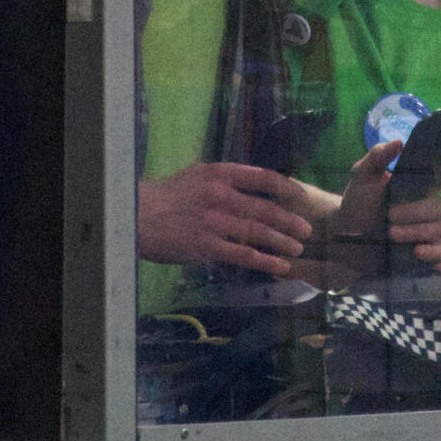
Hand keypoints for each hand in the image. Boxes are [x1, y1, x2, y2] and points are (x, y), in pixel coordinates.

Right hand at [137, 162, 315, 274]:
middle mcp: (220, 195)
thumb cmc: (165, 195)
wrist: (134, 215)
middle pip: (265, 208)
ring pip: (258, 232)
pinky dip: (265, 261)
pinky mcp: (207, 246)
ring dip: (282, 242)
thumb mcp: (196, 173)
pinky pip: (243, 255)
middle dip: (289, 221)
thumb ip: (223, 178)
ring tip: (297, 248)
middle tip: (306, 229)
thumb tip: (250, 183)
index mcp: (219, 173)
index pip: (263, 177)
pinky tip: (280, 267)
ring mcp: (215, 222)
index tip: (300, 196)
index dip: (285, 187)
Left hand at [330, 142, 440, 264]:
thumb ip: (378, 156)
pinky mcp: (426, 249)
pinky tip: (417, 251)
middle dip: (416, 210)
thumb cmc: (359, 200)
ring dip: (414, 231)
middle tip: (390, 214)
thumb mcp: (363, 174)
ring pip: (438, 228)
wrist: (346, 234)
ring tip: (390, 233)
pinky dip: (432, 251)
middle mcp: (429, 203)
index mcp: (420, 182)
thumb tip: (399, 143)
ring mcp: (429, 227)